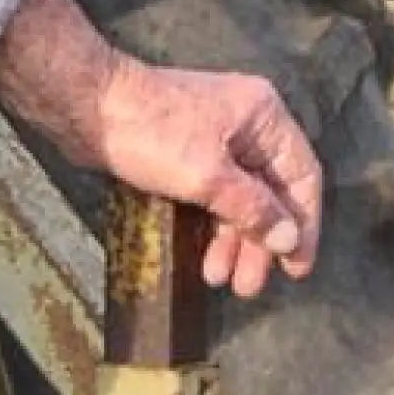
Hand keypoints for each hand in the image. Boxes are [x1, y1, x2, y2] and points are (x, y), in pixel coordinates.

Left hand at [95, 56, 321, 299]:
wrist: (89, 108)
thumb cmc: (154, 135)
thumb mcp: (209, 177)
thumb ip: (254, 210)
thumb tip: (290, 239)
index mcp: (262, 115)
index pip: (303, 174)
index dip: (304, 224)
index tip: (296, 269)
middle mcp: (247, 123)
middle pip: (270, 192)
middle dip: (260, 242)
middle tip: (250, 286)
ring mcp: (217, 137)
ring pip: (240, 198)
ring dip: (234, 240)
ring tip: (222, 281)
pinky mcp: (190, 152)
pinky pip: (215, 196)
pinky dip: (213, 226)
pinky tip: (206, 259)